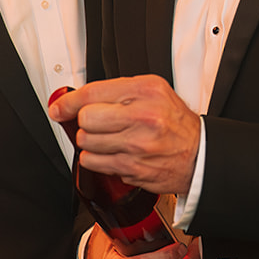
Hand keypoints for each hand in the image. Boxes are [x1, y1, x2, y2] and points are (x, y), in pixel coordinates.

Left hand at [50, 76, 199, 195]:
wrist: (199, 155)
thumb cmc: (175, 123)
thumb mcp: (153, 93)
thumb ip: (117, 92)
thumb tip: (75, 100)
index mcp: (146, 91)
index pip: (93, 93)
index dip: (68, 101)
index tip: (59, 107)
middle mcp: (142, 116)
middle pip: (86, 118)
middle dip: (85, 122)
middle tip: (97, 123)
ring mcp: (136, 144)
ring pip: (86, 142)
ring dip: (91, 141)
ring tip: (109, 139)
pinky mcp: (132, 167)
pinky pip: (94, 163)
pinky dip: (97, 159)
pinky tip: (113, 153)